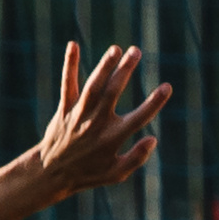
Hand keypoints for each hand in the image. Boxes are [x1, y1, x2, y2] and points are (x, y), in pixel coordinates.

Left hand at [32, 44, 170, 202]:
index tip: (167, 87)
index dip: (154, 103)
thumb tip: (153, 139)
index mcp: (112, 138)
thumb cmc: (88, 174)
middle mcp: (96, 123)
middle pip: (113, 92)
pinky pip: (68, 84)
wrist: (51, 173)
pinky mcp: (65, 109)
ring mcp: (79, 114)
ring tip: (116, 49)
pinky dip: (70, 65)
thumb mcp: (116, 173)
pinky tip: (73, 45)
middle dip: (125, 70)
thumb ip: (136, 158)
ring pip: (93, 86)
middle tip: (136, 51)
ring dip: (104, 66)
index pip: (138, 118)